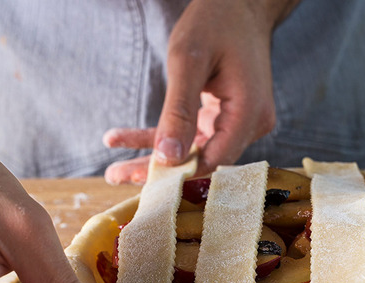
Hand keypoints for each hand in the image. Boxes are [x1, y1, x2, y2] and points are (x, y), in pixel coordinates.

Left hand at [103, 0, 298, 183]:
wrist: (238, 3)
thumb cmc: (216, 22)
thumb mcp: (188, 62)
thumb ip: (178, 111)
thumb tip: (168, 157)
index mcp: (248, 114)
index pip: (213, 160)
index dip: (178, 176)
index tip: (140, 182)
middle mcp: (250, 124)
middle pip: (202, 160)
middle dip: (158, 171)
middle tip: (116, 176)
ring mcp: (239, 122)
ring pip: (193, 150)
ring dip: (154, 157)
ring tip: (114, 169)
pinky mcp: (226, 117)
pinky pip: (192, 134)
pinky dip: (162, 135)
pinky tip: (124, 138)